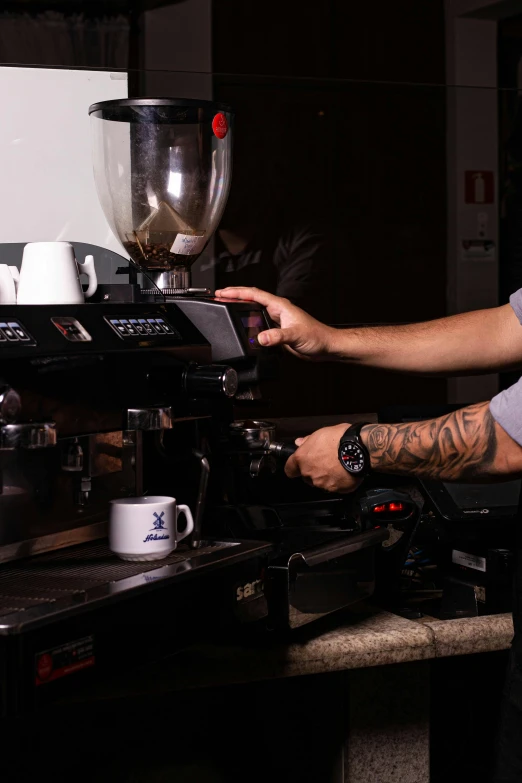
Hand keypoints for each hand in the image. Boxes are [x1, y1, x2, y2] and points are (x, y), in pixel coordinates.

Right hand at [214, 286, 335, 359]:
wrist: (326, 346)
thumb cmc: (317, 337)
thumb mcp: (295, 335)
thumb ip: (278, 337)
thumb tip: (261, 338)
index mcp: (280, 306)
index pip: (254, 294)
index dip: (237, 292)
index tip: (222, 292)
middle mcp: (277, 310)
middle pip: (251, 299)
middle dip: (234, 296)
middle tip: (218, 297)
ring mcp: (277, 320)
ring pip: (254, 310)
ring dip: (240, 308)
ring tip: (225, 307)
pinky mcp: (278, 330)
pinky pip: (258, 323)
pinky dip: (247, 322)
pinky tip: (242, 327)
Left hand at [285, 424, 362, 493]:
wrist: (359, 448)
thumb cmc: (339, 438)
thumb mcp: (321, 433)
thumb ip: (308, 441)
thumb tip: (300, 442)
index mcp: (302, 459)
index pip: (289, 469)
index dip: (293, 467)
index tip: (297, 466)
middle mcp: (309, 473)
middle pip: (306, 476)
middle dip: (313, 471)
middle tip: (324, 461)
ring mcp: (322, 483)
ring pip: (320, 482)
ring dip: (325, 476)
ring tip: (337, 466)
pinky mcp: (335, 490)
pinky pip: (334, 487)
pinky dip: (337, 481)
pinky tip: (344, 472)